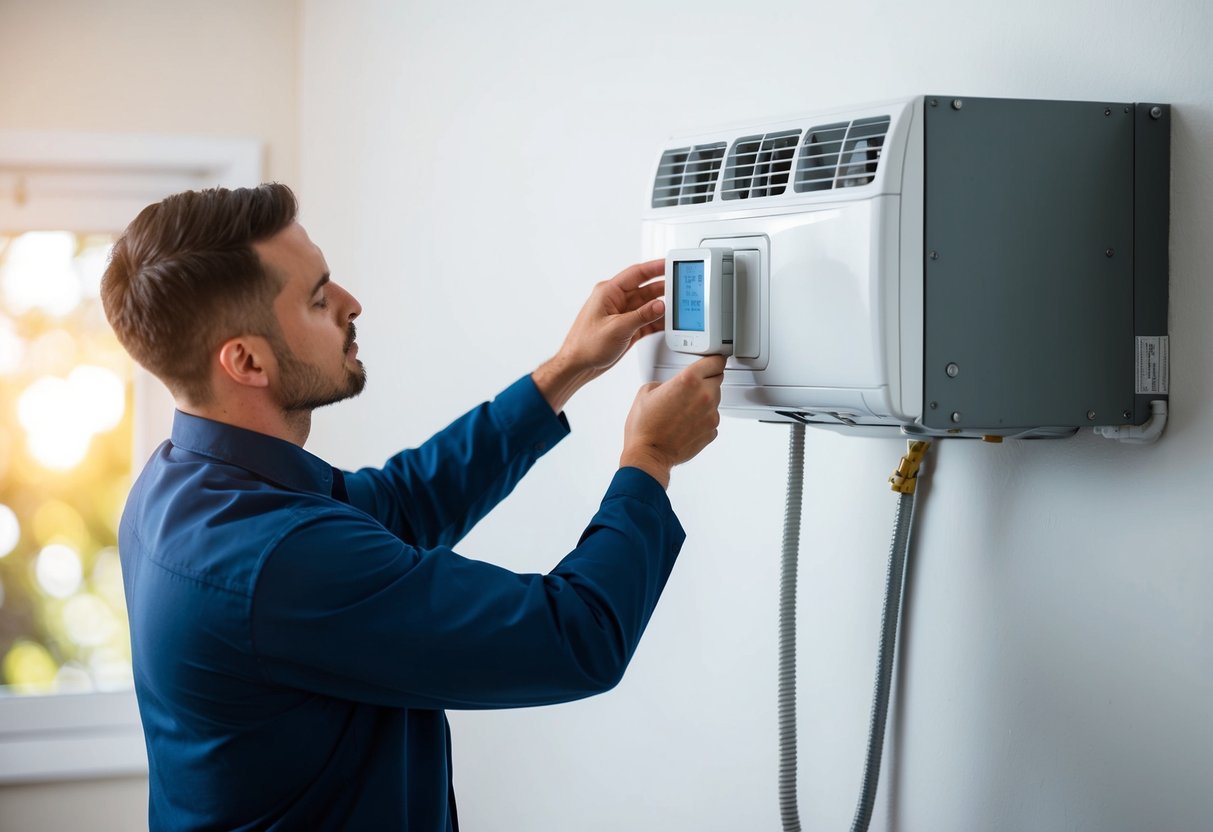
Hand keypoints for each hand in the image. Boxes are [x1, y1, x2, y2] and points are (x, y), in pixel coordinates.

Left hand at [532, 259, 665, 412]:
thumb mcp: (617, 328)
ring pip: (647, 305)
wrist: (577, 366)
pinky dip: (657, 321)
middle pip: (645, 289)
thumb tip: (660, 305)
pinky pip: (646, 320)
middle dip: (663, 288)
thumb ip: (641, 316)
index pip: (636, 274)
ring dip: (661, 307)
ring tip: (679, 305)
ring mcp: (621, 315)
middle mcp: (615, 301)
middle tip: (680, 286)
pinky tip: (668, 322)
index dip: (655, 267)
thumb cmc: (586, 345)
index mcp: (608, 292)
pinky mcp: (626, 328)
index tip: (670, 263)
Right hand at [619, 355, 725, 488]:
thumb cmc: (644, 426)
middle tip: (689, 388)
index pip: (715, 361)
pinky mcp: (712, 431)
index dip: (713, 360)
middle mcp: (704, 395)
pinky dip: (703, 418)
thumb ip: (666, 382)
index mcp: (689, 380)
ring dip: (704, 400)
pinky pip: (712, 418)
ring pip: (715, 399)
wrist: (648, 454)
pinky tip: (686, 423)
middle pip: (717, 378)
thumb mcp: (647, 391)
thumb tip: (672, 386)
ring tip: (683, 409)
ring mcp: (711, 414)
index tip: (712, 361)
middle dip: (706, 380)